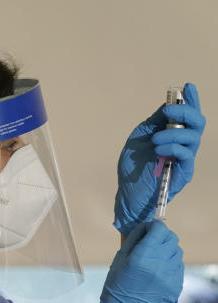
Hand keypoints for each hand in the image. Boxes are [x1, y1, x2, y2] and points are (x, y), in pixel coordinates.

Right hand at [89, 220, 183, 302]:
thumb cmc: (117, 288)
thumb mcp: (119, 261)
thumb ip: (134, 241)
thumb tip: (145, 227)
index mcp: (143, 257)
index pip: (160, 229)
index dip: (153, 227)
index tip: (148, 230)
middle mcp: (160, 264)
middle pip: (171, 238)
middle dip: (161, 238)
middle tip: (150, 244)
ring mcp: (171, 276)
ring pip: (176, 252)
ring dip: (166, 252)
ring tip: (153, 262)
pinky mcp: (177, 285)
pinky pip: (177, 267)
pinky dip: (169, 266)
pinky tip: (156, 274)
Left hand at [114, 83, 205, 235]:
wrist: (128, 192)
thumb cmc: (134, 166)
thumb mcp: (140, 138)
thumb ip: (154, 122)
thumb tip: (167, 105)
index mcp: (173, 133)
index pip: (187, 114)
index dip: (191, 100)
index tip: (188, 87)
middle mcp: (183, 143)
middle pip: (198, 122)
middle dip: (186, 112)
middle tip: (168, 111)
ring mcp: (185, 157)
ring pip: (193, 137)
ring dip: (174, 133)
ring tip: (155, 140)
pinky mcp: (184, 171)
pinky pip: (187, 154)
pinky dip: (173, 147)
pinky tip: (159, 150)